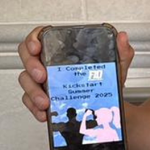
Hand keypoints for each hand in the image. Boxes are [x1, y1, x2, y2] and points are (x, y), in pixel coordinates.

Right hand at [18, 27, 134, 122]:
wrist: (108, 107)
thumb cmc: (105, 81)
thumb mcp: (115, 65)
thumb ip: (121, 51)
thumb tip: (122, 37)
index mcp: (63, 50)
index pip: (41, 36)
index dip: (34, 39)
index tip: (37, 47)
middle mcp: (50, 63)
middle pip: (28, 57)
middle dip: (31, 66)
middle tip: (42, 76)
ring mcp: (44, 81)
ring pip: (27, 80)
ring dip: (33, 91)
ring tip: (45, 101)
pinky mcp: (42, 98)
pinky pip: (30, 101)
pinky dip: (34, 107)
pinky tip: (44, 112)